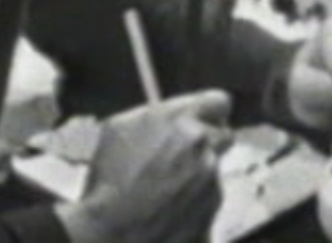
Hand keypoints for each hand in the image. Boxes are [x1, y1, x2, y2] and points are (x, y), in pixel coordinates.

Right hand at [56, 90, 233, 242]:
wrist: (113, 234)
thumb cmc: (109, 180)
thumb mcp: (119, 129)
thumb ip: (153, 114)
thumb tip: (166, 112)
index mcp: (182, 120)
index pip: (218, 103)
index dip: (211, 112)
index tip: (205, 119)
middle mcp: (203, 147)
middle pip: (222, 137)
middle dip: (207, 144)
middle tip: (183, 156)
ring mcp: (211, 180)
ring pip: (212, 171)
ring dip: (196, 176)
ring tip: (165, 192)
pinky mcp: (213, 210)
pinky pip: (208, 201)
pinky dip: (194, 204)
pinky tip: (169, 211)